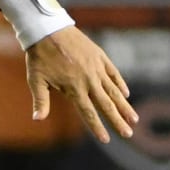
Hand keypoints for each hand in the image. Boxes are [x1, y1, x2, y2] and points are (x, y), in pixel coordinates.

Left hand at [26, 27, 137, 143]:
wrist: (48, 30)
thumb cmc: (39, 57)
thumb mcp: (35, 79)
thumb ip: (40, 100)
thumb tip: (37, 119)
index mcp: (73, 88)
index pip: (88, 112)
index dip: (97, 127)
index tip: (106, 139)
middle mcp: (88, 80)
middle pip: (106, 105)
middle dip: (117, 121)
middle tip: (128, 133)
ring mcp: (96, 68)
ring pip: (114, 91)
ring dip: (124, 105)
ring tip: (133, 118)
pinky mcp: (100, 57)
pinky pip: (113, 73)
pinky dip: (120, 84)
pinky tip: (126, 94)